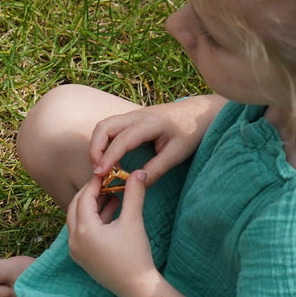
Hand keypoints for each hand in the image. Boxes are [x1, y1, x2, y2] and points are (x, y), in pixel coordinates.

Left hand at [66, 170, 158, 296]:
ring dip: (92, 207)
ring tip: (111, 196)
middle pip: (76, 208)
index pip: (84, 198)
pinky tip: (110, 212)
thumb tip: (139, 172)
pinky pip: (81, 232)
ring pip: (78, 220)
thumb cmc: (135, 255)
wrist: (136, 287)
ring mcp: (76, 250)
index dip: (94, 184)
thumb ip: (134, 194)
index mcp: (84, 230)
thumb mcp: (134, 221)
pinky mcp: (81, 257)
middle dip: (90, 194)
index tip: (105, 173)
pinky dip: (92, 221)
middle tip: (106, 183)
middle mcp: (74, 239)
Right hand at [88, 95, 225, 186]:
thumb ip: (156, 169)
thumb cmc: (191, 132)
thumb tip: (136, 184)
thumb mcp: (177, 154)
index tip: (100, 174)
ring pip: (103, 126)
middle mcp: (136, 116)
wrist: (200, 112)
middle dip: (95, 149)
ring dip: (97, 145)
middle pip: (103, 127)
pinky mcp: (132, 119)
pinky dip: (104, 142)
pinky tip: (111, 158)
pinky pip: (110, 128)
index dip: (108, 158)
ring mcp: (132, 115)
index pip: (121, 140)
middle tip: (98, 170)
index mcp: (149, 123)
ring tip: (102, 166)